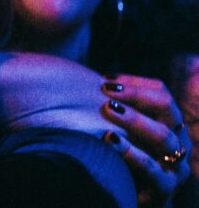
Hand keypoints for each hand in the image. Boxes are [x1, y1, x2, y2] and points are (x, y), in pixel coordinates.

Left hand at [100, 74, 190, 205]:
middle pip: (166, 107)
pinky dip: (131, 153)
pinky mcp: (165, 188)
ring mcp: (175, 165)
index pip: (160, 92)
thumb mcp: (125, 131)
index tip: (105, 78)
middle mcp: (177, 141)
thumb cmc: (124, 160)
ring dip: (134, 120)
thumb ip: (117, 109)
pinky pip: (152, 169)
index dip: (135, 82)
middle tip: (106, 91)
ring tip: (108, 109)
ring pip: (163, 136)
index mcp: (169, 123)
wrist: (129, 200)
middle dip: (136, 95)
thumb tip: (96, 79)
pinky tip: (109, 140)